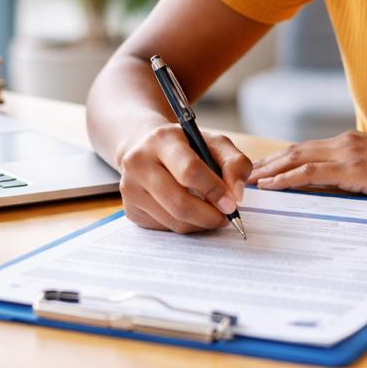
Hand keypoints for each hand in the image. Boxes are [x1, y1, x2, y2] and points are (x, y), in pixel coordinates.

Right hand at [117, 123, 252, 232]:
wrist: (146, 148)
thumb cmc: (186, 146)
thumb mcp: (214, 143)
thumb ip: (234, 163)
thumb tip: (236, 194)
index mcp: (162, 139)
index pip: (189, 171)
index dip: (214, 190)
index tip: (232, 204)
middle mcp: (139, 162)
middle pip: (179, 203)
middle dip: (209, 216)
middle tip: (225, 217)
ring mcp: (130, 187)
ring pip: (173, 221)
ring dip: (200, 224)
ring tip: (211, 213)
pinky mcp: (130, 209)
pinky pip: (165, 228)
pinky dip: (185, 225)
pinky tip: (190, 213)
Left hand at [247, 131, 366, 201]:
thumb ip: (364, 171)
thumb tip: (350, 185)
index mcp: (351, 143)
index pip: (307, 149)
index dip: (281, 158)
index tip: (262, 168)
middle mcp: (344, 144)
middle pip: (294, 151)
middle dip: (267, 163)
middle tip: (241, 173)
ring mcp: (347, 155)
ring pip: (296, 159)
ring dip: (268, 170)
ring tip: (246, 180)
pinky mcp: (353, 170)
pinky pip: (310, 174)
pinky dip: (286, 179)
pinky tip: (270, 186)